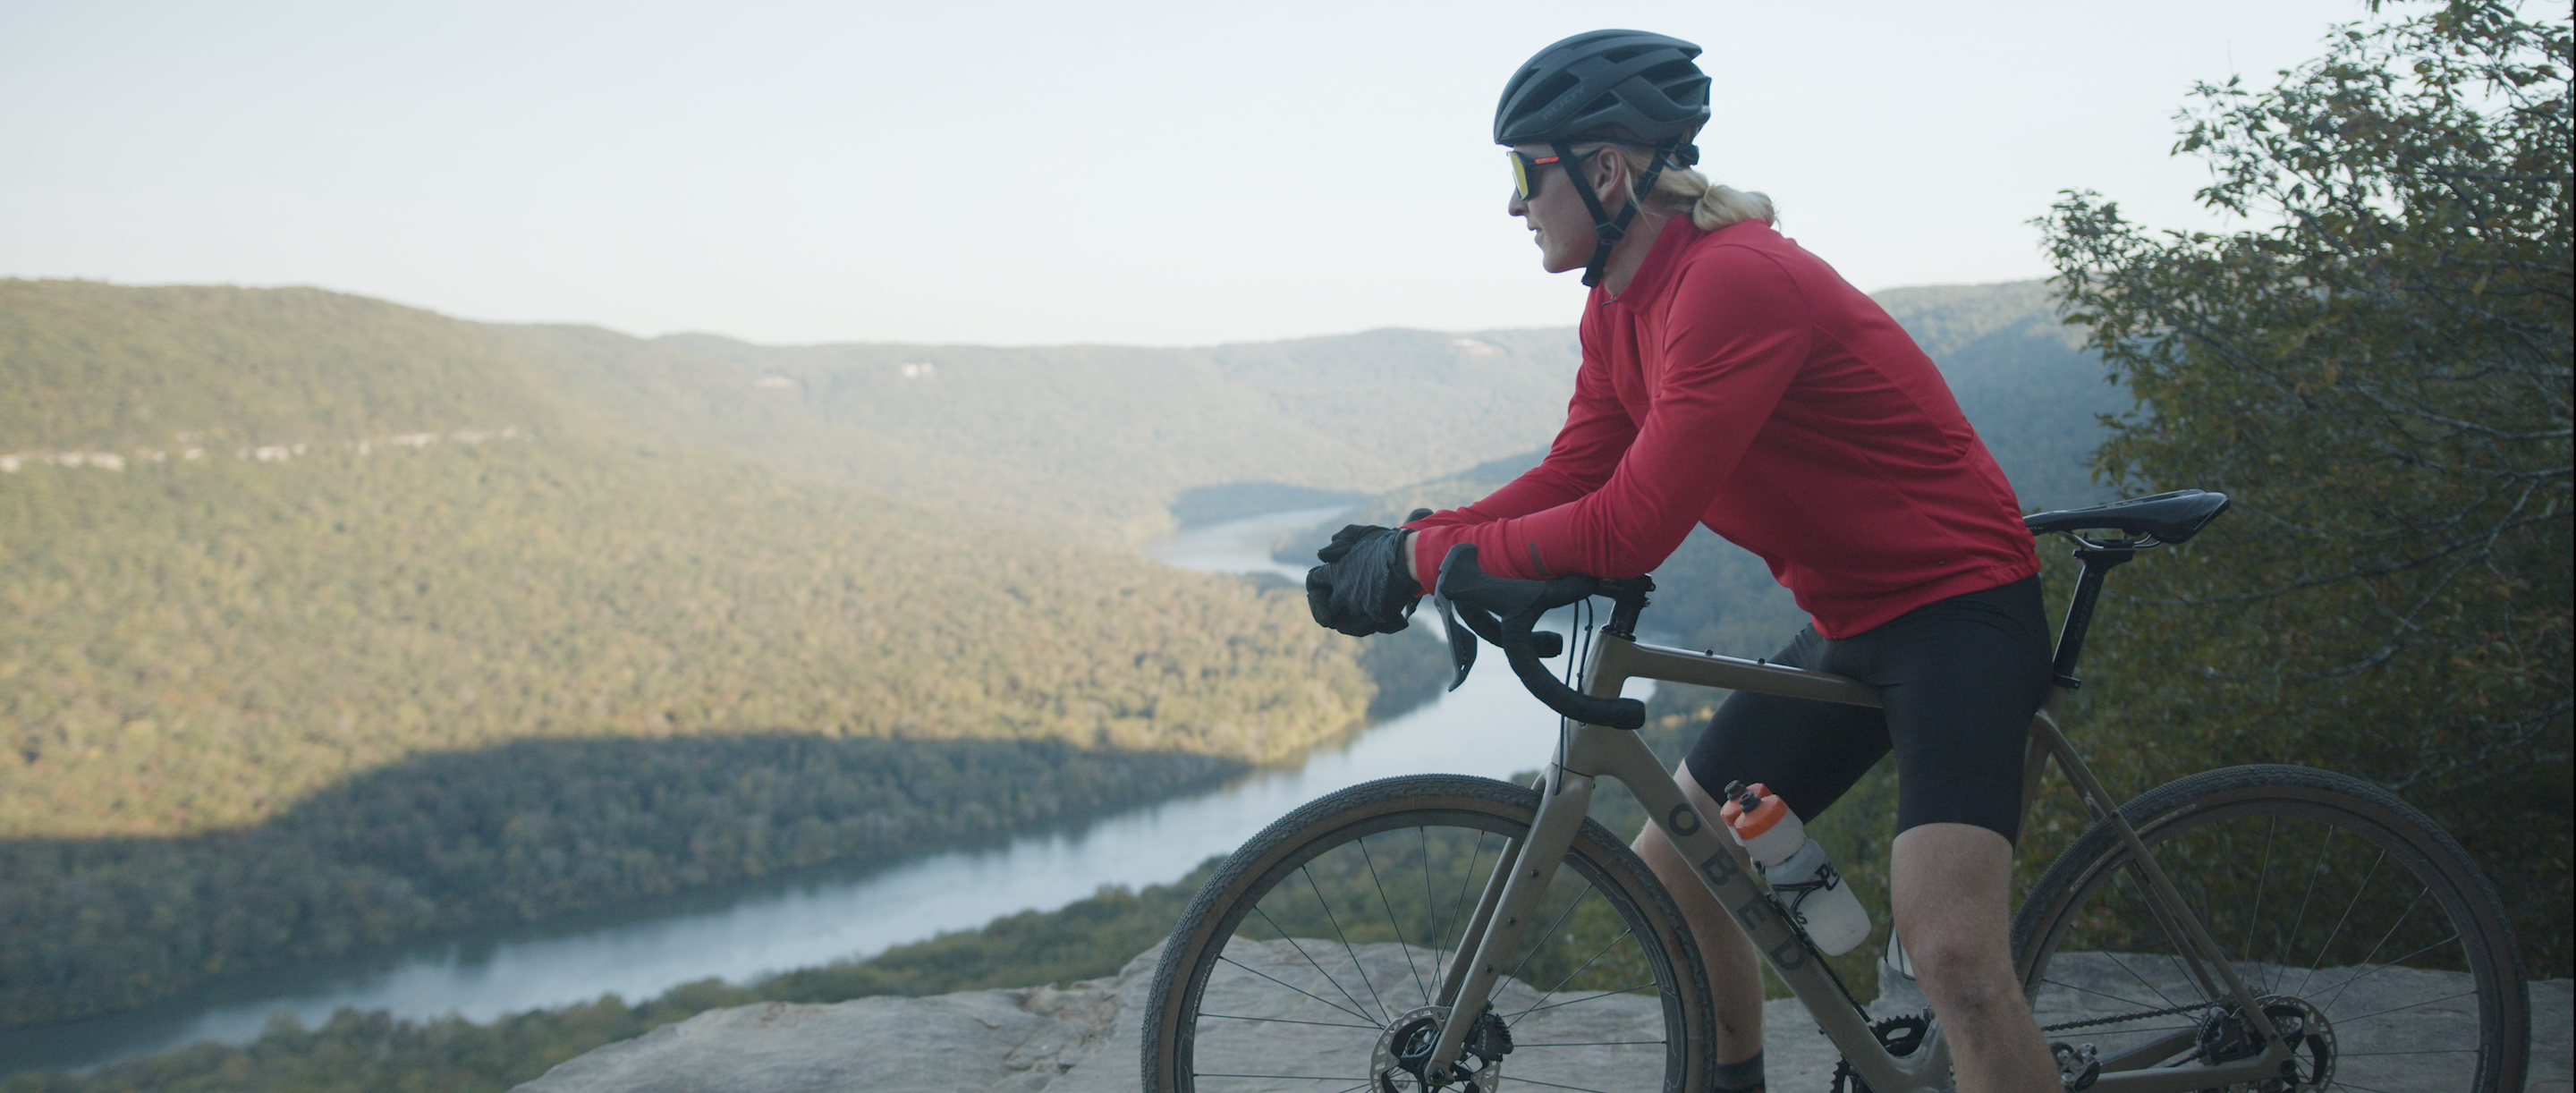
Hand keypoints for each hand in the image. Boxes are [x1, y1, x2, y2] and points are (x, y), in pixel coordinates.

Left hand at [1304, 524, 1422, 635]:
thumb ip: (1341, 540)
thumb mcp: (1362, 533)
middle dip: (1326, 611)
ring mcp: (1357, 606)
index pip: (1313, 581)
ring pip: (1342, 624)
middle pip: (1323, 609)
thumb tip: (1324, 554)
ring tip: (1358, 618)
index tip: (1323, 587)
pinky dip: (1368, 627)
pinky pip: (1364, 628)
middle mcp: (1342, 591)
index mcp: (1336, 571)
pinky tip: (1375, 622)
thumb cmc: (1387, 544)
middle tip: (1334, 611)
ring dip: (1348, 623)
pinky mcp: (1374, 617)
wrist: (1409, 558)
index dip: (1316, 585)